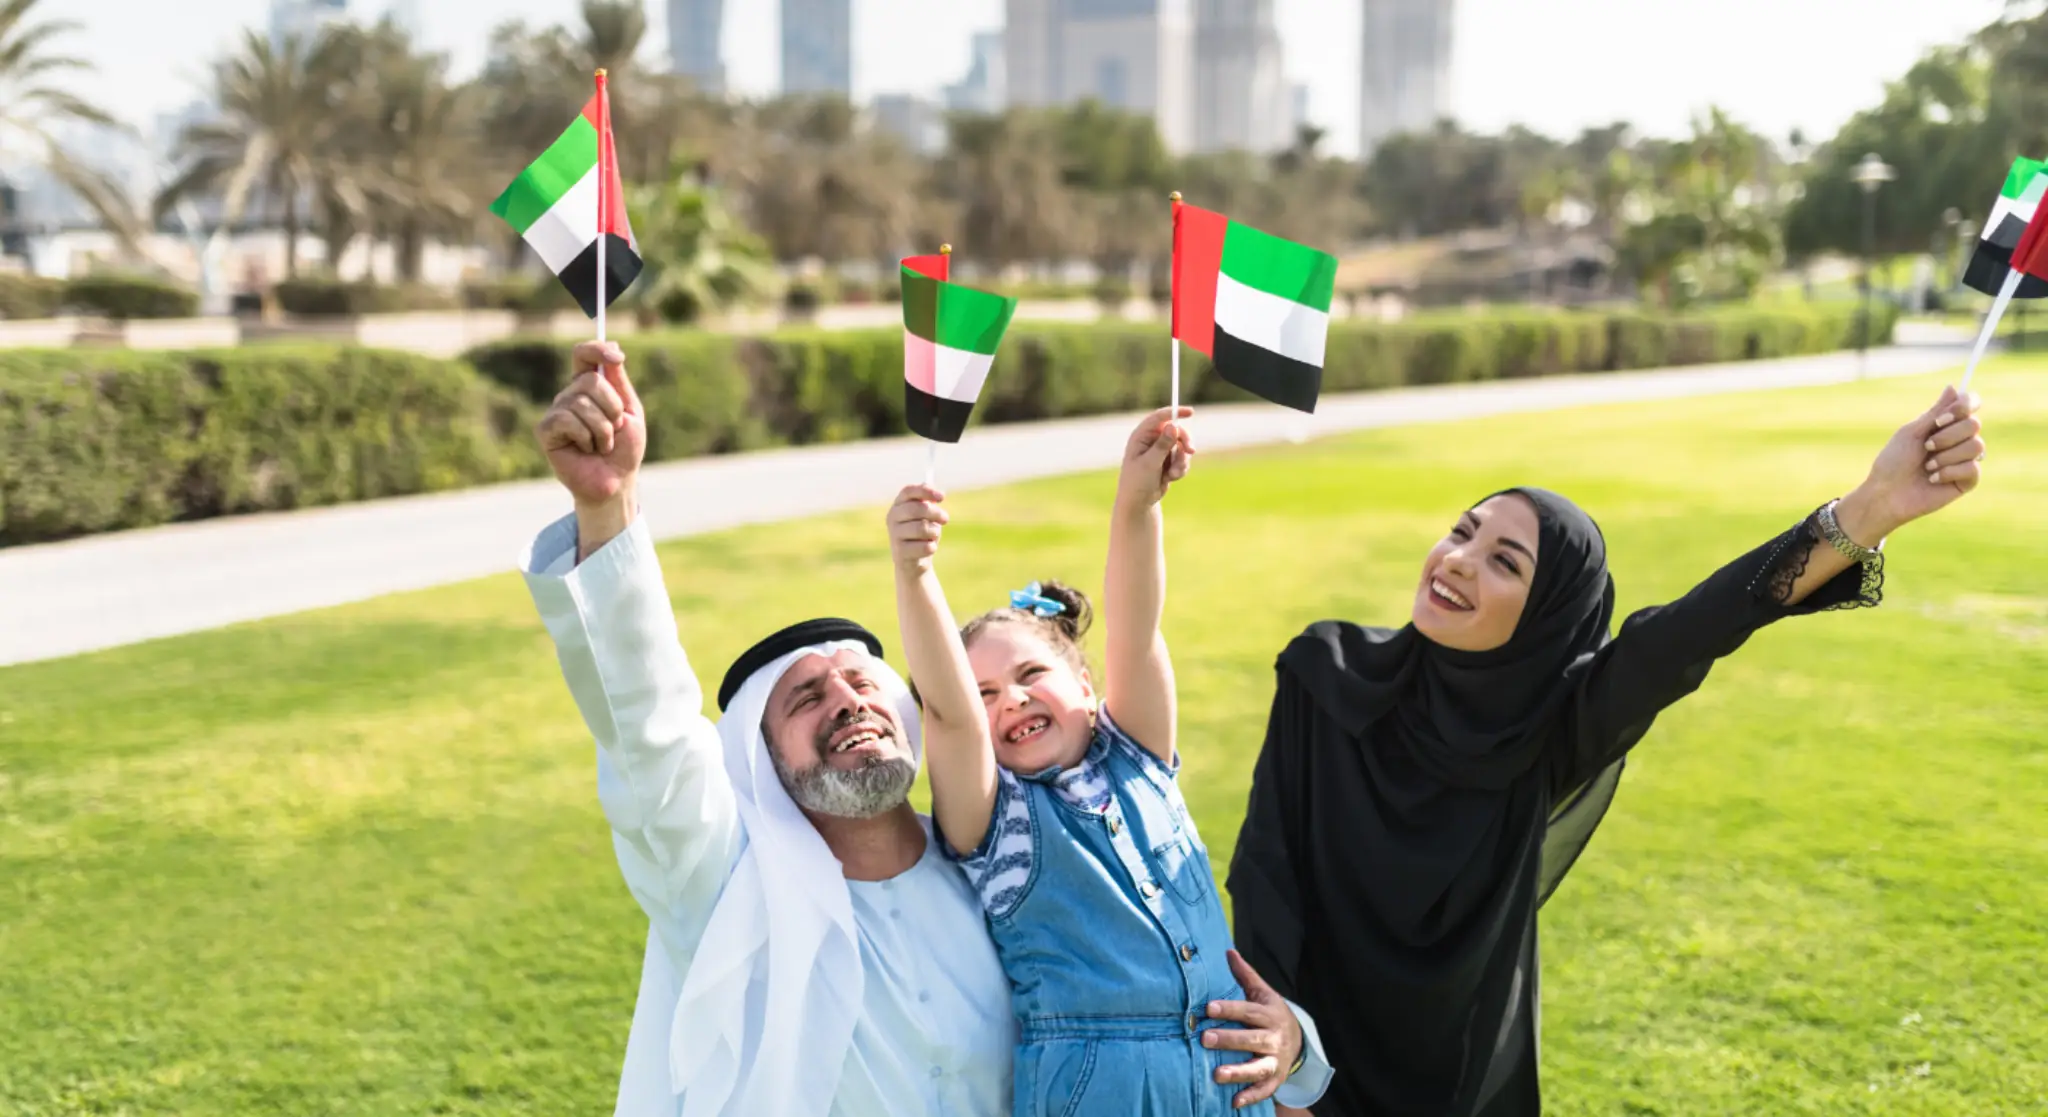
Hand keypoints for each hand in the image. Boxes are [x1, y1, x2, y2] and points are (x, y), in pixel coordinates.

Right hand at [538, 340, 644, 509]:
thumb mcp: (630, 410)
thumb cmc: (624, 449)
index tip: (617, 357)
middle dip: (612, 408)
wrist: (616, 481)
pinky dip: (586, 437)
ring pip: (581, 403)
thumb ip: (618, 380)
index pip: (583, 355)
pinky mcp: (546, 431)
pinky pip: (566, 420)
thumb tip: (613, 345)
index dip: (596, 349)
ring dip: (603, 429)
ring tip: (602, 445)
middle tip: (614, 429)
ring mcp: (556, 412)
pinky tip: (586, 450)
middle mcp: (569, 396)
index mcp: (589, 387)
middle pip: (589, 381)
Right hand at [887, 484, 947, 575]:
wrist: (914, 562)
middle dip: (936, 513)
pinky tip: (927, 550)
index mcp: (898, 505)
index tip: (942, 497)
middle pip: (916, 508)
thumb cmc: (923, 534)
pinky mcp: (899, 552)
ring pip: (922, 528)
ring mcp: (894, 535)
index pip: (908, 491)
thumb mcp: (927, 516)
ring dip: (934, 532)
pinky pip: (924, 546)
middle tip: (945, 519)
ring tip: (932, 537)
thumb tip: (936, 493)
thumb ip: (929, 502)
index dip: (925, 491)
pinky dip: (932, 547)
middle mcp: (892, 517)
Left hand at [1117, 405, 1195, 509]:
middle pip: (1176, 430)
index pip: (1159, 418)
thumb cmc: (1137, 482)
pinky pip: (1183, 458)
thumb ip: (1162, 445)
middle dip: (1184, 441)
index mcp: (1141, 436)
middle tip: (1191, 451)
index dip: (1174, 412)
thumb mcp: (1150, 463)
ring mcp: (1161, 449)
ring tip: (1173, 474)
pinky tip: (1171, 478)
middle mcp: (1151, 440)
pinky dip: (1181, 468)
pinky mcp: (1169, 460)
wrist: (1140, 501)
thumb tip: (1172, 426)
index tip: (1190, 412)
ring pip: (1182, 446)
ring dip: (1182, 461)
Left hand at [1203, 949, 1301, 1108]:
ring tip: (1217, 1075)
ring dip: (1239, 1072)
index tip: (1208, 1008)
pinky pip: (1265, 1090)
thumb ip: (1245, 975)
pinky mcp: (1276, 1079)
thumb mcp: (1262, 993)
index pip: (1249, 1011)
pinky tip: (1234, 1102)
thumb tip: (1228, 952)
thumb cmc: (1270, 1013)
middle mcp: (1275, 1038)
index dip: (1230, 1009)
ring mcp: (1276, 1061)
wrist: (1298, 1040)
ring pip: (1259, 1068)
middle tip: (1206, 1038)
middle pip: (1252, 1039)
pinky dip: (1251, 1097)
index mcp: (1270, 1014)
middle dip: (1229, 1040)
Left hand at [1841, 384, 1984, 541]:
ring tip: (1927, 467)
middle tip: (1926, 447)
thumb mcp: (1912, 432)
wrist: (1886, 493)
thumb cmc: (1893, 461)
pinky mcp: (1968, 480)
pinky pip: (1973, 468)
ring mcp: (1965, 460)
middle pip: (1974, 424)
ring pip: (1976, 446)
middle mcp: (1959, 439)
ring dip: (1946, 456)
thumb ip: (1936, 412)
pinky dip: (1948, 472)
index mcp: (1945, 424)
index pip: (1971, 404)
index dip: (1964, 406)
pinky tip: (1933, 479)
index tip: (1940, 419)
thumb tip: (1953, 387)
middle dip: (1947, 436)